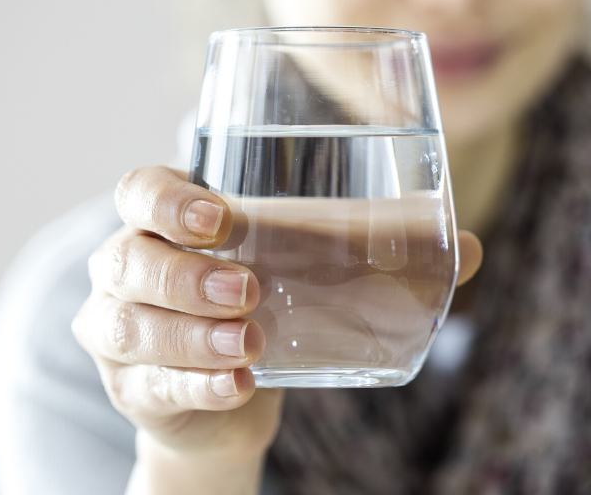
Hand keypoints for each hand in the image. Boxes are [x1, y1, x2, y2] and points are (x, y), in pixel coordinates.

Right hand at [72, 166, 481, 493]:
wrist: (227, 397)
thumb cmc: (265, 311)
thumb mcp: (307, 276)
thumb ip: (376, 258)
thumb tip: (470, 249)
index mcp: (167, 224)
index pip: (139, 192)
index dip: (168, 200)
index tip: (222, 218)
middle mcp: (128, 271)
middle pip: (127, 259)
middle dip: (186, 273)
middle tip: (248, 288)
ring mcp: (120, 333)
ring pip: (130, 326)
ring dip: (192, 334)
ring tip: (252, 341)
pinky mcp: (135, 389)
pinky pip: (152, 386)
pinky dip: (197, 385)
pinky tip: (239, 385)